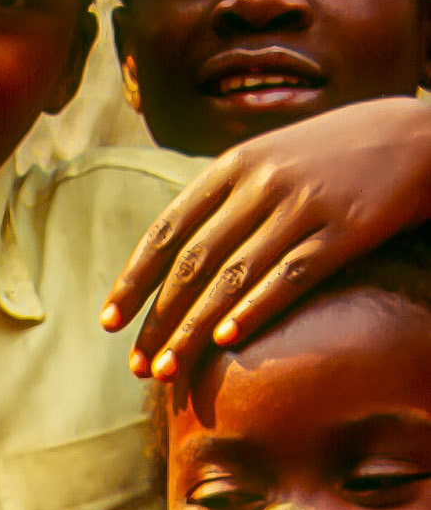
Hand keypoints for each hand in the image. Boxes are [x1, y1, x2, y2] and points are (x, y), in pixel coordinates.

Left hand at [101, 98, 430, 380]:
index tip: (109, 323)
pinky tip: (225, 341)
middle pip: (192, 263)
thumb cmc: (329, 159)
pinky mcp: (341, 230)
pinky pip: (288, 277)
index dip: (135, 280)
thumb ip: (222, 203)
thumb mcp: (268, 161)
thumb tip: (173, 260)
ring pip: (231, 278)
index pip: (167, 230)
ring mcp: (300, 206)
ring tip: (166, 372)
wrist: (415, 136)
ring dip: (192, 330)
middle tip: (136, 367)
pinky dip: (253, 310)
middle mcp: (260, 184)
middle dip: (158, 320)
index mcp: (233, 167)